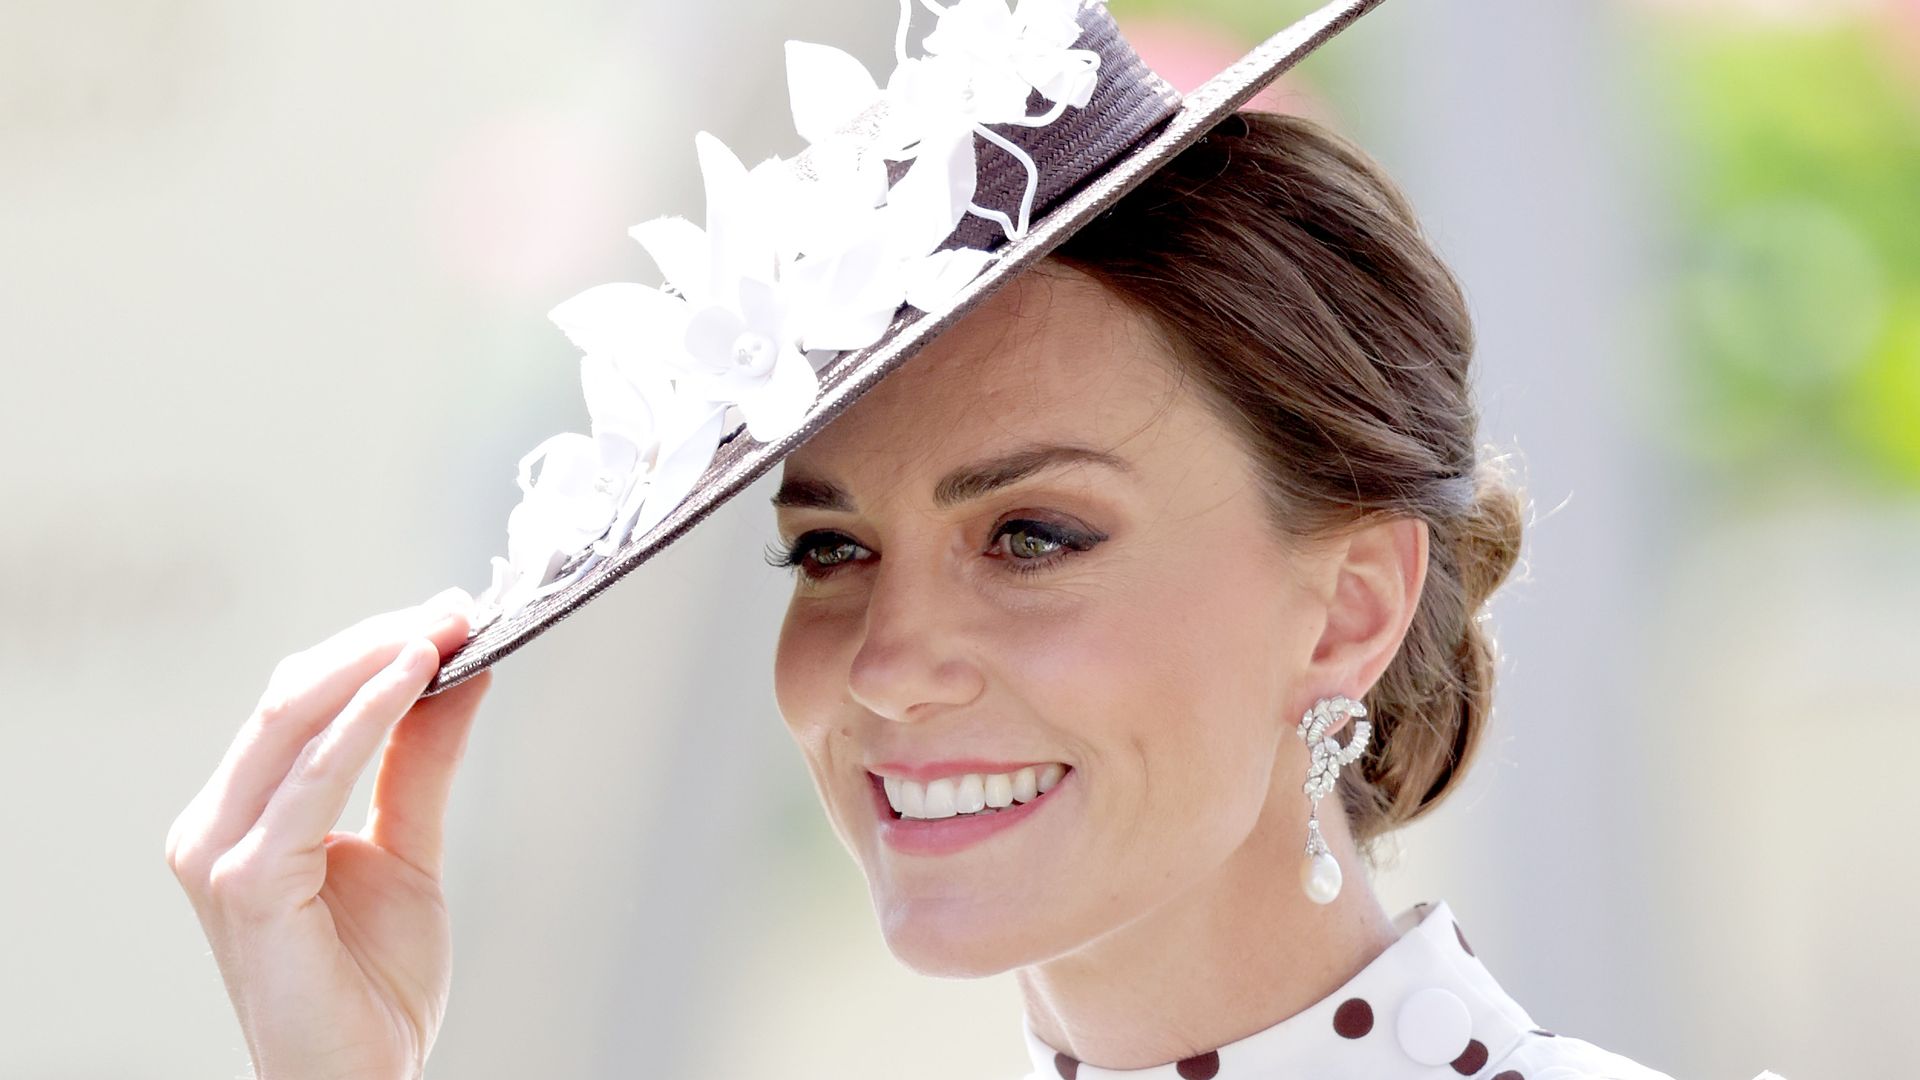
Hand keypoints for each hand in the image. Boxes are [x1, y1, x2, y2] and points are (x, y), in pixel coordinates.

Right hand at [166, 588, 491, 1079]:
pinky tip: (417, 678)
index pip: (299, 701)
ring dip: (375, 661)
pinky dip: (366, 716)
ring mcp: (220, 853)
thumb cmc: (372, 982)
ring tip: (447, 626)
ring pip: (292, 718)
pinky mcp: (248, 882)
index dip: (373, 646)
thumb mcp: (409, 849)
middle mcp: (214, 826)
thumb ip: (423, 765)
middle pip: (290, 694)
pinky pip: (312, 777)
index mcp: (242, 815)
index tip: (452, 611)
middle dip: (379, 638)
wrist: (362, 1078)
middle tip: (459, 606)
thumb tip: (461, 674)